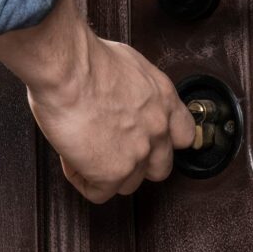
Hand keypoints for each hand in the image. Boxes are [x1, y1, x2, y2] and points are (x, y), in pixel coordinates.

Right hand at [0, 0, 194, 202]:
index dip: (165, 142)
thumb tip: (122, 92)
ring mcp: (138, 154)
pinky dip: (82, 179)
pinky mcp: (112, 172)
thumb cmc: (86, 58)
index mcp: (164, 100)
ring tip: (84, 150)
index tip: (150, 142)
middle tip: (111, 149)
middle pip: (160, 168)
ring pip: (129, 184)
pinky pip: (99, 193)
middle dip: (137, 163)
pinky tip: (72, 159)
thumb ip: (135, 87)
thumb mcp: (127, 63)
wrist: (68, 68)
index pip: (184, 135)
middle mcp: (158, 129)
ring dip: (107, 172)